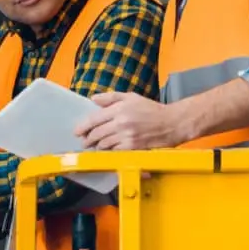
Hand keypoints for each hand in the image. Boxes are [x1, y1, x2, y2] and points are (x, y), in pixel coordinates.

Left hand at [75, 92, 192, 150]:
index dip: (82, 127)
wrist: (171, 123)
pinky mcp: (132, 148)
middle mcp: (121, 123)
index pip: (94, 119)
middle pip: (96, 134)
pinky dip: (109, 151)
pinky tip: (108, 149)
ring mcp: (127, 137)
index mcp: (119, 109)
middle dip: (88, 139)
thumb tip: (93, 99)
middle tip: (85, 141)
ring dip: (97, 146)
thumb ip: (111, 97)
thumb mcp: (131, 97)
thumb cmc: (151, 109)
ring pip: (103, 144)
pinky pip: (114, 152)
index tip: (77, 131)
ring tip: (95, 145)